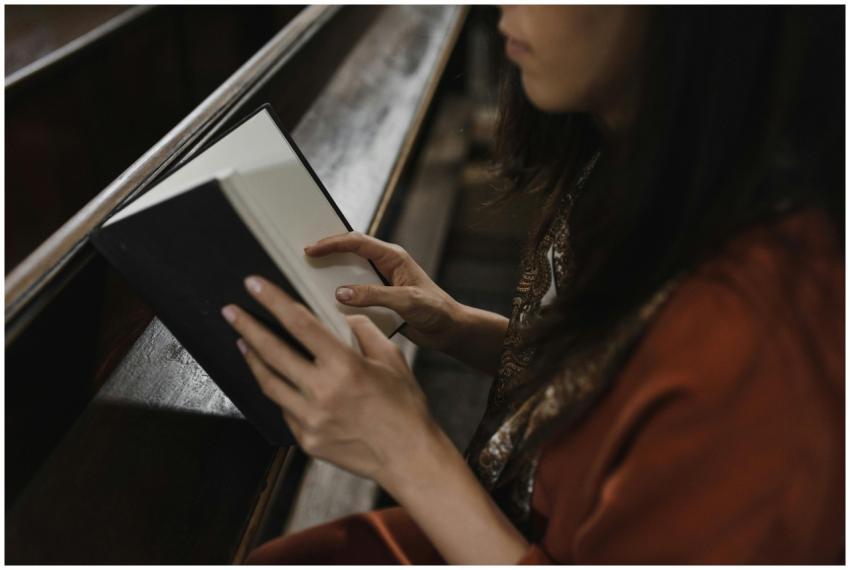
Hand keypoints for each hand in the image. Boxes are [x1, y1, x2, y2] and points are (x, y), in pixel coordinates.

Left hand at [221, 275, 442, 487]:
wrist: (408, 457)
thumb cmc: (404, 407)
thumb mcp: (392, 359)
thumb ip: (365, 332)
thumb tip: (345, 317)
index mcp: (344, 366)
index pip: (300, 324)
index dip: (274, 301)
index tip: (254, 285)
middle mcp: (322, 392)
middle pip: (272, 352)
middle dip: (247, 327)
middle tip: (230, 310)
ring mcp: (311, 419)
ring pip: (269, 383)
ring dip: (252, 359)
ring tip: (242, 342)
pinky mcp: (307, 439)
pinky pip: (284, 409)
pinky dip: (278, 390)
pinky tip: (276, 379)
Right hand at [304, 232, 462, 352]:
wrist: (449, 330)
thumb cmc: (436, 311)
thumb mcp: (406, 301)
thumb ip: (374, 296)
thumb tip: (341, 293)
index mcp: (393, 257)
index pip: (357, 242)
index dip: (332, 243)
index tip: (311, 249)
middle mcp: (385, 265)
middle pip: (349, 252)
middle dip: (327, 252)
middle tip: (303, 257)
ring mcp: (381, 282)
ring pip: (350, 273)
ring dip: (332, 274)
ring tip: (309, 277)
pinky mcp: (379, 298)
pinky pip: (354, 293)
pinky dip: (340, 295)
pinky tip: (327, 302)